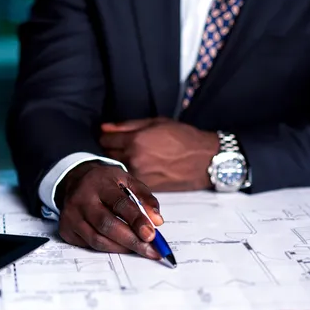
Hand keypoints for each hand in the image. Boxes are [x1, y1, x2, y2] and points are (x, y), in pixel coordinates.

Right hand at [56, 161, 163, 258]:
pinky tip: (120, 246)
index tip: (151, 235)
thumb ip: (144, 198)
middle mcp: (81, 199)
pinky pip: (89, 245)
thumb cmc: (105, 182)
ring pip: (97, 239)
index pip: (119, 203)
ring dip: (121, 248)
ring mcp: (71, 215)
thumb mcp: (127, 180)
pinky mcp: (66, 229)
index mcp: (99, 183)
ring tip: (139, 249)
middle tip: (150, 250)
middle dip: (131, 240)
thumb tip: (157, 221)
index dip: (136, 220)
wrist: (75, 180)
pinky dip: (108, 248)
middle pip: (107, 225)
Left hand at [100, 118, 218, 191]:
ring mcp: (140, 175)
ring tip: (137, 156)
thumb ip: (126, 126)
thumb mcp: (155, 123)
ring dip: (121, 162)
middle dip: (113, 149)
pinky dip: (132, 172)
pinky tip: (144, 166)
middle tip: (124, 145)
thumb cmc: (184, 138)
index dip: (107, 137)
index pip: (104, 140)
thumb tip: (104, 127)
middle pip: (108, 154)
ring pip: (117, 168)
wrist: (205, 160)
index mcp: (135, 141)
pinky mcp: (146, 186)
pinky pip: (130, 178)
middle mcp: (134, 160)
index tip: (111, 136)